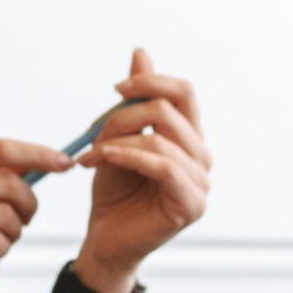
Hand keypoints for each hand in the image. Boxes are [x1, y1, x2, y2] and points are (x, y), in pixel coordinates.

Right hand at [0, 137, 69, 292]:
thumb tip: (32, 164)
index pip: (1, 149)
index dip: (39, 153)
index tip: (65, 161)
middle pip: (9, 183)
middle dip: (30, 202)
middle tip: (27, 218)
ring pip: (6, 215)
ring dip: (16, 230)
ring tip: (5, 238)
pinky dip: (3, 247)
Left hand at [77, 50, 209, 289]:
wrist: (104, 239)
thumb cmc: (113, 192)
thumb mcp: (117, 138)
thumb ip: (133, 101)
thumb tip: (141, 53)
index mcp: (189, 138)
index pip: (184, 92)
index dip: (150, 82)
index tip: (116, 89)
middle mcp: (202, 157)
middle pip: (171, 108)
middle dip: (124, 114)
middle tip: (92, 133)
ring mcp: (201, 182)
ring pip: (162, 138)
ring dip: (117, 140)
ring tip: (90, 156)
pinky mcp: (191, 204)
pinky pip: (163, 166)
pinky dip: (128, 157)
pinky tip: (102, 160)